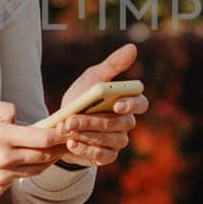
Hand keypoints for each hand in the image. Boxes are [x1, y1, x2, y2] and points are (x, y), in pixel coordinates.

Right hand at [0, 100, 68, 197]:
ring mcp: (0, 178)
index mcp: (0, 137)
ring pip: (35, 170)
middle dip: (58, 148)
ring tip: (52, 150)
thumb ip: (3, 109)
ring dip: (45, 160)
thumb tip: (21, 118)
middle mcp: (3, 160)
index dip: (60, 134)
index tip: (68, 128)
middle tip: (67, 139)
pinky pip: (18, 179)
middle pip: (44, 156)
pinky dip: (24, 170)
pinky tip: (22, 160)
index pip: (42, 138)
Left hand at [53, 43, 148, 168]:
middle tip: (71, 119)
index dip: (131, 105)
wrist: (62, 123)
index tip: (116, 104)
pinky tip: (71, 143)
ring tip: (67, 129)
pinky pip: (102, 155)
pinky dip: (86, 149)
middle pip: (118, 124)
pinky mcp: (107, 156)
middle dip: (93, 121)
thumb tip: (132, 48)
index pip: (140, 104)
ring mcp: (118, 141)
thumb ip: (112, 65)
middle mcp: (127, 123)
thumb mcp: (92, 78)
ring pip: (109, 140)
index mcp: (128, 102)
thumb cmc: (82, 96)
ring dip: (86, 134)